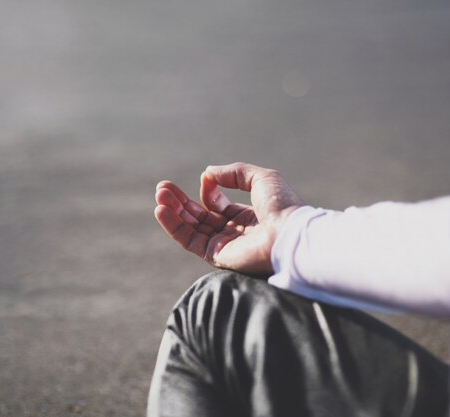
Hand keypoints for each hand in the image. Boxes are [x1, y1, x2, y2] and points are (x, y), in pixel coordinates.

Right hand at [154, 162, 304, 274]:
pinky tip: (161, 210)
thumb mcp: (261, 178)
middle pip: (200, 216)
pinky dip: (174, 226)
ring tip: (159, 195)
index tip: (205, 180)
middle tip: (162, 188)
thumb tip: (207, 175)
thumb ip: (234, 173)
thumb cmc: (282, 206)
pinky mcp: (217, 256)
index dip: (208, 191)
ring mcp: (225, 245)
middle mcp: (234, 232)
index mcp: (247, 217)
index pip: (217, 205)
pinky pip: (190, 241)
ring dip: (173, 211)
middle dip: (180, 201)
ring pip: (191, 228)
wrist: (289, 234)